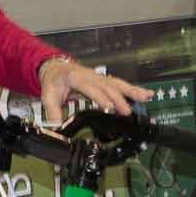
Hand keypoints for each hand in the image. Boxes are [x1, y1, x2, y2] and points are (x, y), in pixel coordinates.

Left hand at [39, 58, 153, 124]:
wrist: (56, 68)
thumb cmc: (54, 81)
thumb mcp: (48, 96)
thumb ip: (53, 113)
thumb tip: (57, 128)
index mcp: (76, 77)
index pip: (90, 87)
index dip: (101, 97)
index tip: (110, 107)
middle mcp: (91, 76)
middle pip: (108, 86)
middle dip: (119, 98)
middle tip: (127, 112)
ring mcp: (100, 78)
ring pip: (117, 83)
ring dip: (131, 91)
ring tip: (145, 97)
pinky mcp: (106, 81)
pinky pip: (121, 84)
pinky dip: (134, 90)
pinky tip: (147, 94)